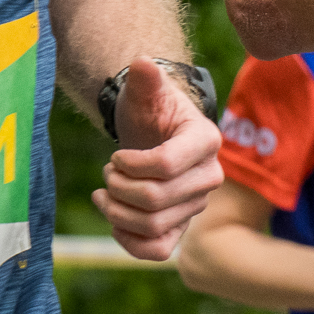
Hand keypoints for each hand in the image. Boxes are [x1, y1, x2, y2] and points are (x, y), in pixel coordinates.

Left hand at [94, 59, 223, 259]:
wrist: (154, 134)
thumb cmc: (150, 110)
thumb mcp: (145, 92)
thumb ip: (145, 78)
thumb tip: (141, 63)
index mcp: (206, 140)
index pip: (164, 165)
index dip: (130, 164)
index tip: (117, 154)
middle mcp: (209, 175)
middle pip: (156, 200)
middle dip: (119, 187)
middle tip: (107, 171)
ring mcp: (196, 204)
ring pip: (153, 226)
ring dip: (117, 213)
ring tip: (104, 192)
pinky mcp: (181, 226)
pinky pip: (159, 250)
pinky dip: (130, 242)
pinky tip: (115, 222)